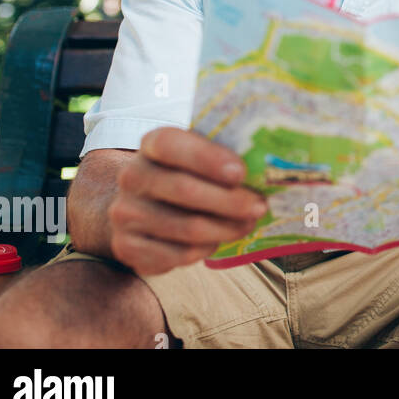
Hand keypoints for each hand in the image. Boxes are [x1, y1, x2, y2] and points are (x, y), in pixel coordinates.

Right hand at [108, 127, 267, 275]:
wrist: (142, 207)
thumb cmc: (188, 176)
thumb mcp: (201, 157)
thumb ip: (226, 156)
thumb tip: (273, 167)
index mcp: (152, 144)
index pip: (172, 144)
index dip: (206, 158)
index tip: (240, 173)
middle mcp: (132, 176)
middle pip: (184, 189)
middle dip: (230, 201)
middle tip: (260, 207)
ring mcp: (125, 213)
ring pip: (186, 226)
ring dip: (225, 228)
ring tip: (248, 224)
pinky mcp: (127, 246)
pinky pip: (177, 254)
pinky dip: (204, 249)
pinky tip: (217, 240)